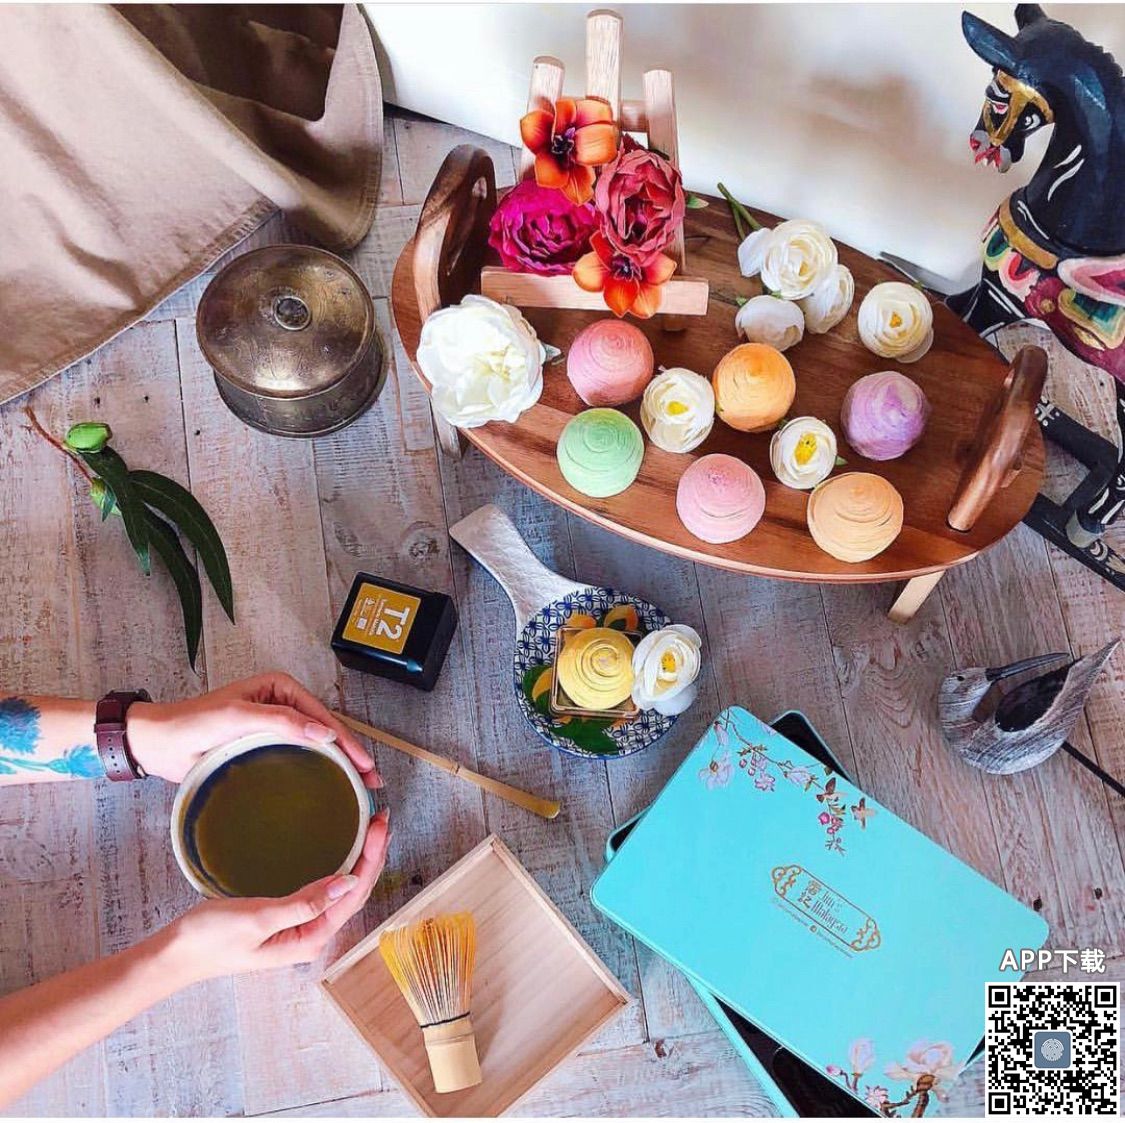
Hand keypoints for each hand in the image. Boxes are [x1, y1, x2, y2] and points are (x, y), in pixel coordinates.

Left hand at [126, 672, 382, 786]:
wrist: (160, 744)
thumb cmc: (193, 724)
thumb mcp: (238, 716)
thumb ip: (282, 722)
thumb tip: (324, 733)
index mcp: (280, 688)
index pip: (322, 715)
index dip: (347, 741)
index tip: (364, 764)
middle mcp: (282, 704)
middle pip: (325, 730)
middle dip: (351, 755)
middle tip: (371, 782)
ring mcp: (274, 727)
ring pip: (316, 746)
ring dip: (338, 765)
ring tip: (358, 788)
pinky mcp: (265, 748)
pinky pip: (298, 758)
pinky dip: (317, 771)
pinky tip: (330, 786)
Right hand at [161, 809, 390, 984]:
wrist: (176, 954)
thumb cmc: (210, 938)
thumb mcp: (258, 918)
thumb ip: (303, 904)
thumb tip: (347, 883)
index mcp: (310, 939)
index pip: (354, 895)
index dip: (372, 858)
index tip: (380, 826)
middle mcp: (311, 936)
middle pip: (354, 892)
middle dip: (372, 855)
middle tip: (381, 816)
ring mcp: (301, 929)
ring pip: (342, 890)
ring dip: (360, 860)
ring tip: (372, 829)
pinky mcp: (288, 920)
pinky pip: (324, 891)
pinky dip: (339, 868)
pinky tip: (345, 853)